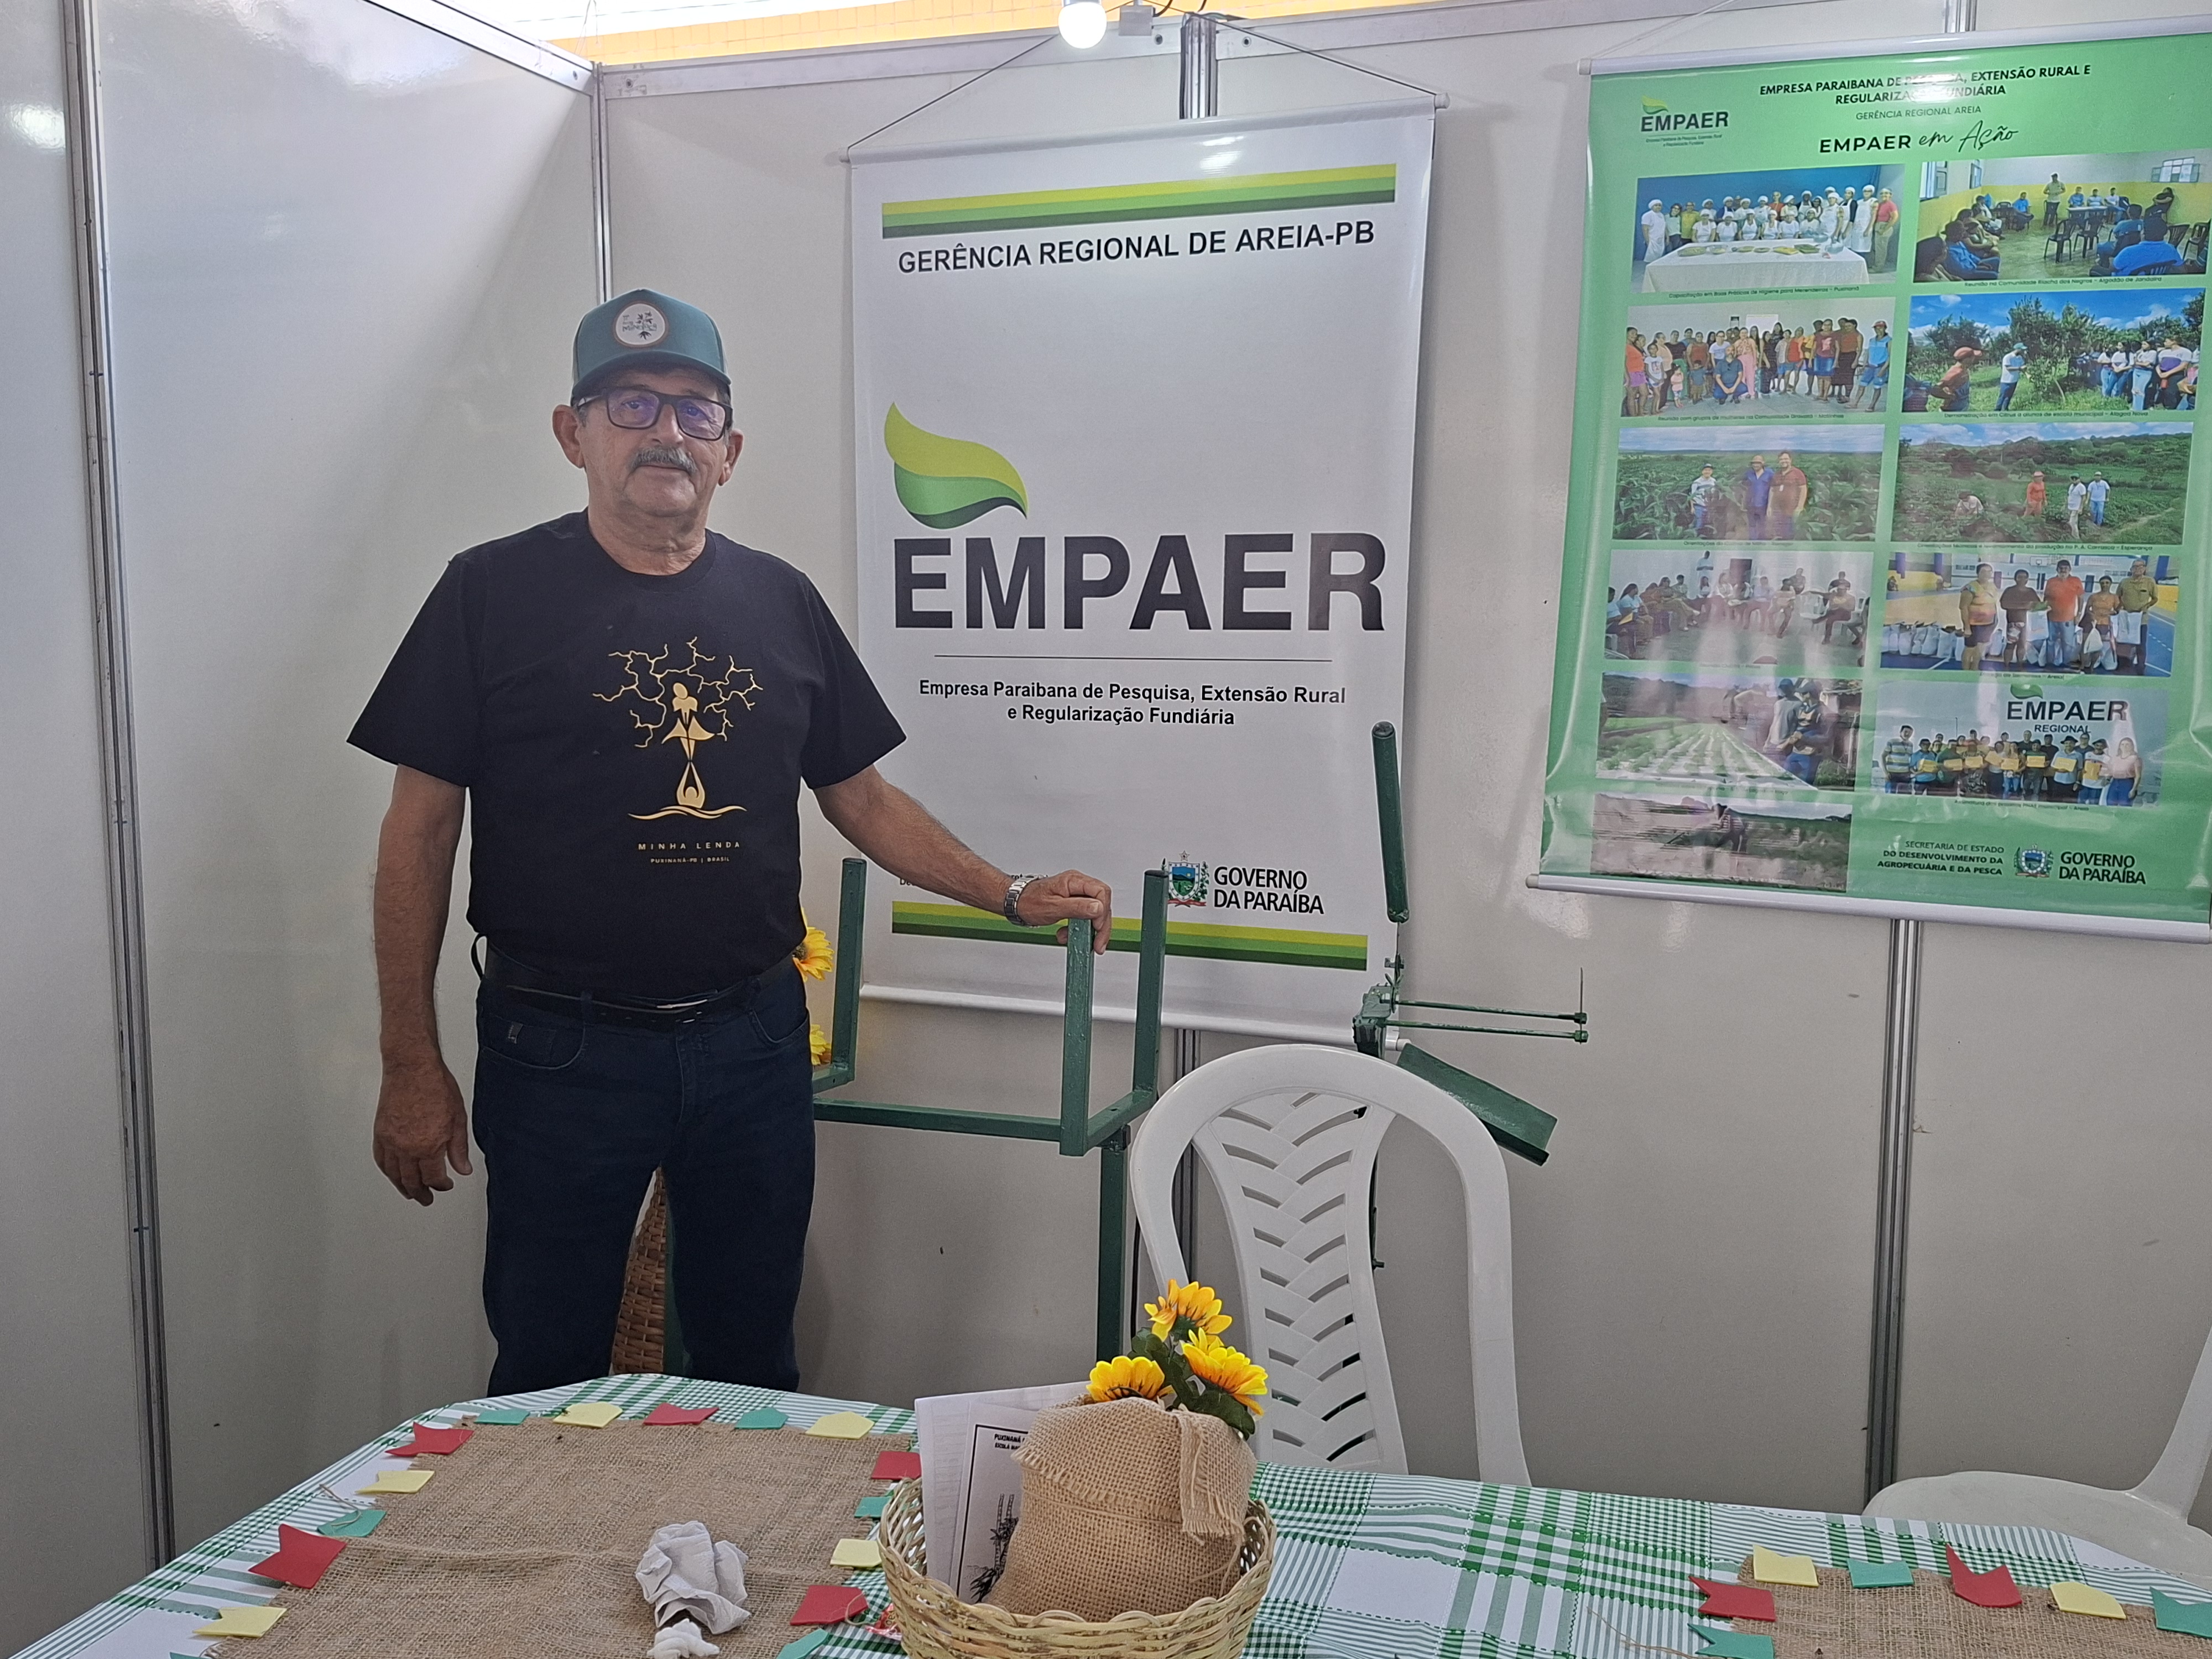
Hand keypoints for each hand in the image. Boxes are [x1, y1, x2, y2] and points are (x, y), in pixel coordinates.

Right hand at [374, 1057, 472, 1204]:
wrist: (412, 1067)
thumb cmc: (436, 1086)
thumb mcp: (457, 1118)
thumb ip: (459, 1148)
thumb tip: (462, 1169)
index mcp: (428, 1146)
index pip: (434, 1178)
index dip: (441, 1185)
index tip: (446, 1185)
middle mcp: (406, 1148)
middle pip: (412, 1181)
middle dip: (421, 1192)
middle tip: (427, 1199)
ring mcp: (390, 1141)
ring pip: (393, 1174)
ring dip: (402, 1186)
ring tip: (410, 1193)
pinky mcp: (380, 1133)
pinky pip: (381, 1159)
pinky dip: (386, 1171)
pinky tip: (392, 1174)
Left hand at [1016, 870, 1113, 953]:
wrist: (1016, 902)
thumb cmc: (1028, 901)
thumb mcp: (1053, 907)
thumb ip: (1077, 907)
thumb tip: (1098, 908)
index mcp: (1074, 881)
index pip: (1101, 892)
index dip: (1102, 912)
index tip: (1096, 928)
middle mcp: (1077, 885)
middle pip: (1102, 904)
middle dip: (1100, 926)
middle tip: (1097, 943)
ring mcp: (1076, 894)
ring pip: (1095, 912)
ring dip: (1089, 930)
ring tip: (1080, 940)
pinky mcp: (1074, 903)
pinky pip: (1085, 916)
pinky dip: (1080, 929)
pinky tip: (1069, 935)